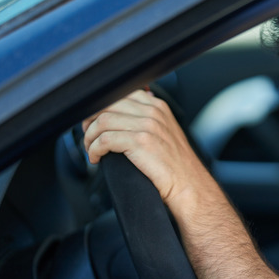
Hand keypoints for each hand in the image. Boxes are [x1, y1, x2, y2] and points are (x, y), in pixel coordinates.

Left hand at [82, 89, 210, 206]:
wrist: (189, 185)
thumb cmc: (176, 165)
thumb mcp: (165, 132)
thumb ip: (148, 118)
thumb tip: (125, 113)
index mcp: (158, 106)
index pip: (119, 94)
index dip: (100, 107)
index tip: (94, 122)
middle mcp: (153, 112)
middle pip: (108, 104)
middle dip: (91, 120)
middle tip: (88, 136)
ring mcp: (147, 125)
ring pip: (102, 121)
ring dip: (89, 137)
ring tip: (91, 149)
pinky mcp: (140, 142)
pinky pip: (104, 139)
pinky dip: (94, 149)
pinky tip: (96, 158)